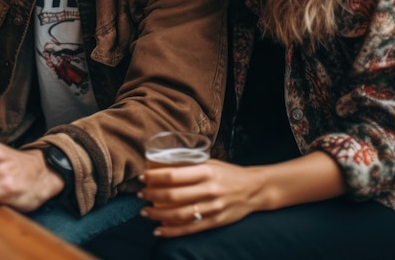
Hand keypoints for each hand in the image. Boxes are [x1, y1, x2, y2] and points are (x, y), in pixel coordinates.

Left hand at [138, 159, 261, 236]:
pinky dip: (172, 231)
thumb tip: (164, 165)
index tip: (143, 177)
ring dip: (158, 214)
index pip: (174, 175)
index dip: (155, 177)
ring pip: (179, 214)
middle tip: (140, 194)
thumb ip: (191, 165)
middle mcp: (209, 189)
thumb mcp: (211, 163)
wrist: (254, 189)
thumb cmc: (228, 173)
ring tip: (144, 212)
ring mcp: (212, 207)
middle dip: (152, 195)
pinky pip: (190, 228)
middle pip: (174, 195)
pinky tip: (158, 230)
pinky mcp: (215, 221)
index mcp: (206, 171)